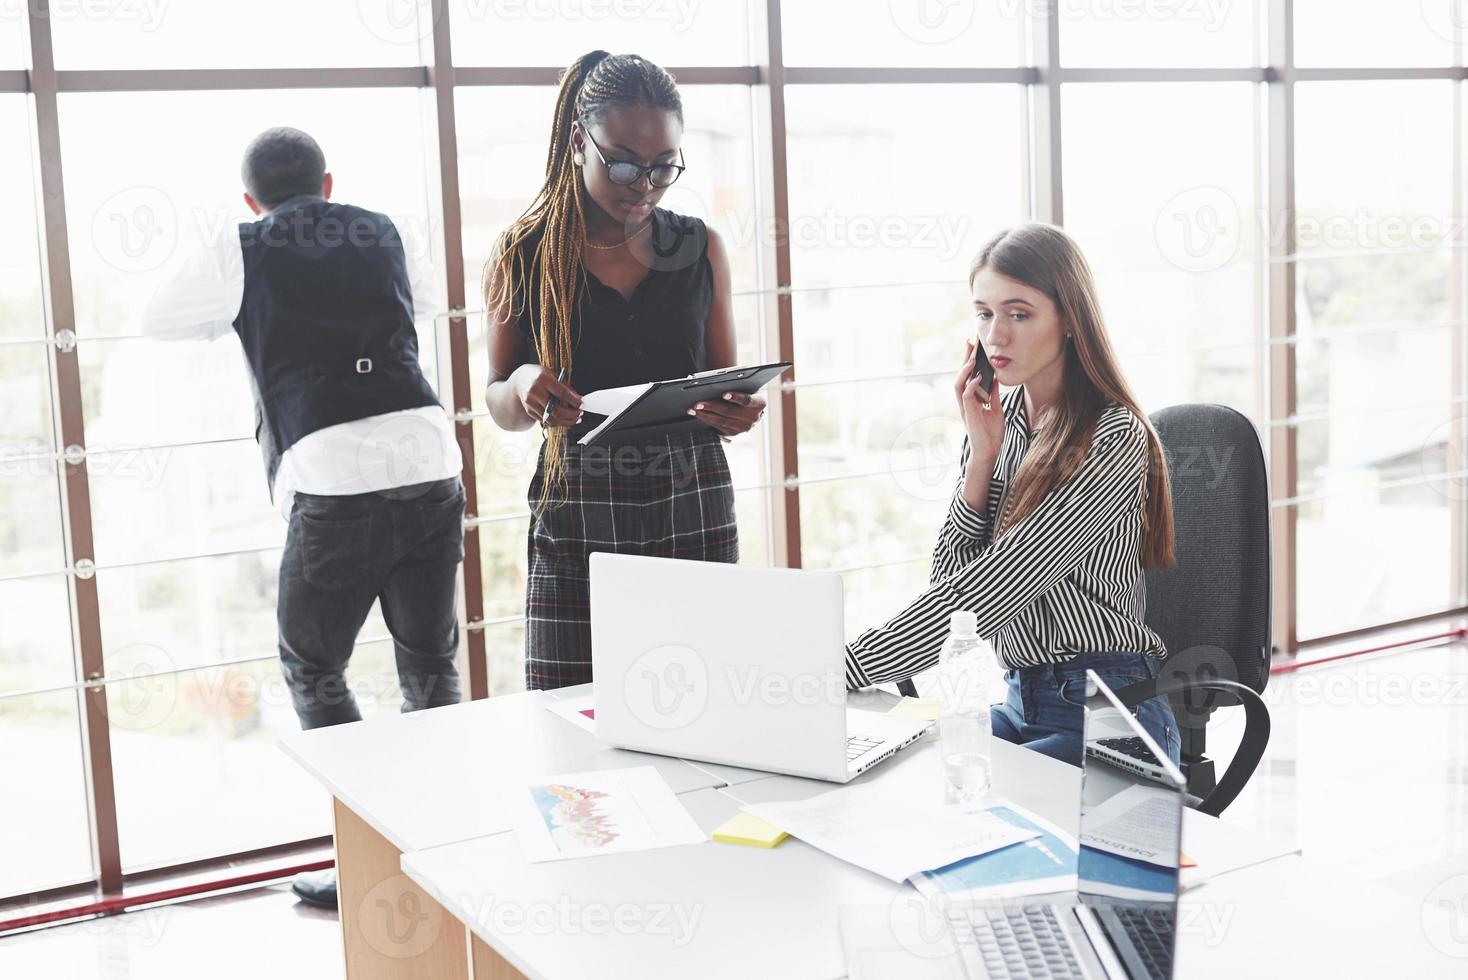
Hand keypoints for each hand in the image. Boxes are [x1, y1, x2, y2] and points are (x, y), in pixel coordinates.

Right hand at [512, 364, 582, 427]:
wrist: (520, 379)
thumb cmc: (538, 376)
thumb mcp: (552, 375)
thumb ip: (565, 387)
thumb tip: (578, 399)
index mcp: (543, 379)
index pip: (561, 393)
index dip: (574, 401)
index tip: (582, 405)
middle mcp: (535, 391)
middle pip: (556, 410)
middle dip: (571, 415)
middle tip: (579, 414)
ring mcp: (530, 403)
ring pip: (551, 419)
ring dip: (566, 422)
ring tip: (575, 419)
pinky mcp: (529, 411)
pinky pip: (546, 421)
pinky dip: (557, 422)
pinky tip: (565, 420)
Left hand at [689, 390, 765, 435]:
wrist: (751, 409)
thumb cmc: (745, 392)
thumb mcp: (746, 387)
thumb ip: (736, 385)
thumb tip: (715, 382)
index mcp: (759, 403)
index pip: (747, 400)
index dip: (736, 397)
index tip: (724, 394)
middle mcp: (753, 418)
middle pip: (730, 412)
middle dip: (712, 407)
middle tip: (697, 403)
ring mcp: (744, 428)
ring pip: (722, 421)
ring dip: (705, 415)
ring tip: (692, 409)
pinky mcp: (734, 433)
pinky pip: (718, 427)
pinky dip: (706, 420)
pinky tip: (697, 414)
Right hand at [956, 341, 1002, 466]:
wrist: (990, 452)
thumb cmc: (991, 434)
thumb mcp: (996, 409)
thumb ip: (993, 395)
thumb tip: (995, 378)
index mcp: (971, 400)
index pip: (967, 376)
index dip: (969, 361)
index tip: (973, 346)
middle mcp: (965, 402)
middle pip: (961, 376)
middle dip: (965, 359)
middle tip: (970, 343)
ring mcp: (966, 408)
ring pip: (959, 385)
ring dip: (965, 371)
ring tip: (973, 358)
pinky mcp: (969, 415)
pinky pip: (967, 397)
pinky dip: (971, 385)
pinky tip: (978, 377)